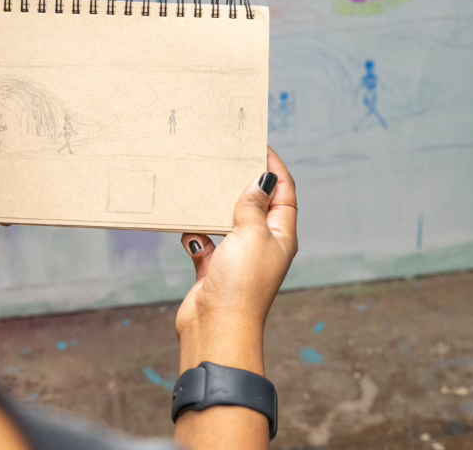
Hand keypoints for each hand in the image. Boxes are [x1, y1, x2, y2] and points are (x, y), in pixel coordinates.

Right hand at [175, 147, 297, 374]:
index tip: (259, 145)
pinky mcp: (214, 267)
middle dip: (243, 182)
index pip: (284, 194)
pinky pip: (205, 241)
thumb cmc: (241, 283)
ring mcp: (237, 256)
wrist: (215, 327)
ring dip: (216, 205)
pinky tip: (188, 231)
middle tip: (228, 157)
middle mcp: (262, 244)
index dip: (275, 169)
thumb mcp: (252, 235)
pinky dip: (196, 233)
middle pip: (256, 204)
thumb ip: (253, 205)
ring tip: (205, 184)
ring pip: (228, 220)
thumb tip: (260, 181)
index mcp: (281, 236)